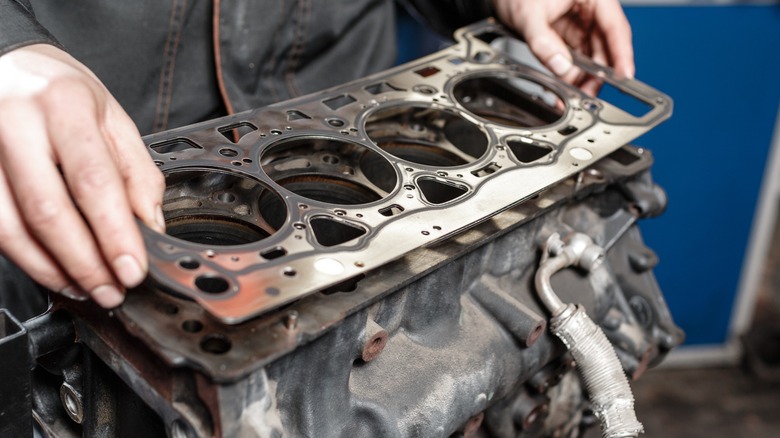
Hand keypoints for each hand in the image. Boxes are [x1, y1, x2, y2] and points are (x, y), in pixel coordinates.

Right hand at [0, 44, 165, 307]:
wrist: (3, 64)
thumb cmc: (60, 91)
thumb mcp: (112, 117)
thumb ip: (136, 173)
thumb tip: (152, 227)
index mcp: (64, 105)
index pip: (94, 181)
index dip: (115, 233)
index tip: (133, 269)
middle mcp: (16, 124)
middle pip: (49, 211)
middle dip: (85, 263)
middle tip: (111, 291)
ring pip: (12, 228)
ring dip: (53, 270)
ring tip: (86, 289)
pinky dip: (26, 259)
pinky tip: (54, 272)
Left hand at [493, 0, 633, 94]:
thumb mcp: (528, 14)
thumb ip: (543, 41)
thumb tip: (561, 66)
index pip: (615, 27)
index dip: (622, 53)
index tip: (625, 76)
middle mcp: (590, 11)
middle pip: (605, 47)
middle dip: (599, 74)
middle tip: (588, 95)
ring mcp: (580, 25)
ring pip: (591, 57)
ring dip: (584, 78)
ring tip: (573, 95)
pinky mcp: (568, 37)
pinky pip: (575, 59)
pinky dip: (571, 75)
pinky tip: (565, 87)